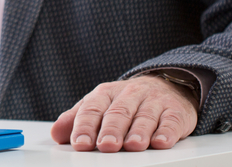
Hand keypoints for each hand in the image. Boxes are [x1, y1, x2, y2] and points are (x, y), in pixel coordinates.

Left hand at [50, 75, 197, 151]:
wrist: (167, 85)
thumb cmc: (126, 102)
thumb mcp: (100, 105)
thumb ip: (77, 119)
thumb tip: (56, 134)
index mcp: (105, 93)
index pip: (92, 109)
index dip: (85, 126)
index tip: (79, 144)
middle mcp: (129, 94)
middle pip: (118, 112)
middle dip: (111, 130)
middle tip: (105, 146)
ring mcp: (153, 101)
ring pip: (144, 116)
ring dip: (138, 132)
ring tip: (132, 146)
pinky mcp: (175, 111)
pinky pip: (171, 121)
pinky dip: (166, 132)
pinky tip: (161, 142)